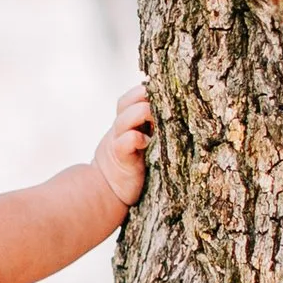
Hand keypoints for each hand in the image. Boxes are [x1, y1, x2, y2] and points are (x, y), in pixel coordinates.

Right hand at [91, 82, 153, 212]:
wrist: (105, 191)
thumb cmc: (130, 166)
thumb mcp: (139, 141)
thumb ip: (148, 127)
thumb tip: (177, 113)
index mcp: (125, 121)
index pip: (132, 96)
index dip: (145, 91)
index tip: (164, 93)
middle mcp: (119, 128)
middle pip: (126, 100)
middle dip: (144, 97)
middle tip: (161, 104)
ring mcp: (117, 141)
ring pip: (126, 117)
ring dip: (142, 113)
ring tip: (155, 121)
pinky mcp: (120, 157)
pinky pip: (127, 140)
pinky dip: (137, 138)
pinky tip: (146, 143)